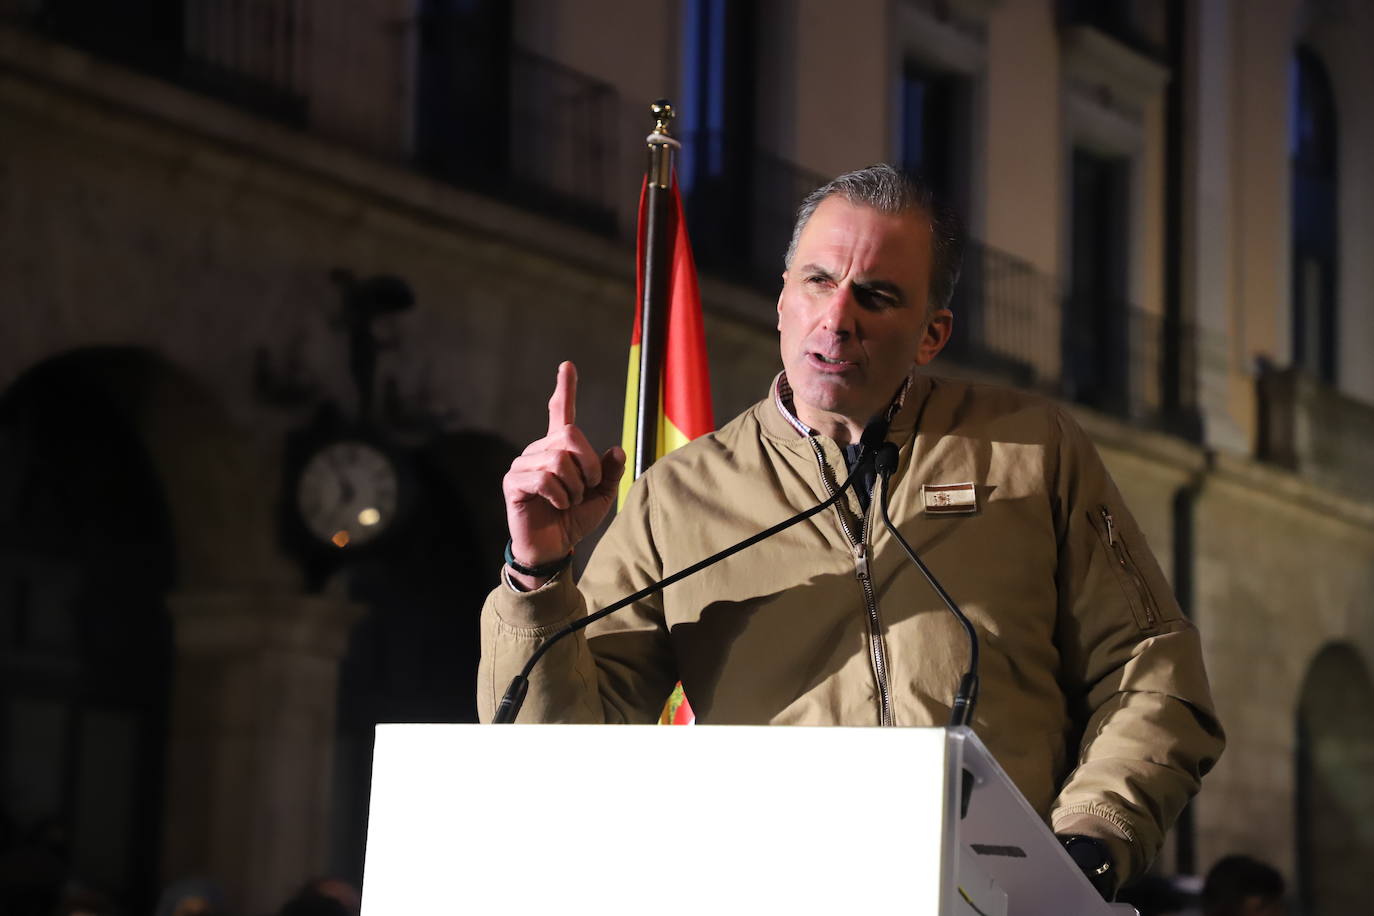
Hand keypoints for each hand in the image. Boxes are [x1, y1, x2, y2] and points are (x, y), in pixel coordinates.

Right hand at [502, 361, 625, 588]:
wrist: (553, 549)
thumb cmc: (573, 521)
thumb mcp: (601, 496)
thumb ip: (609, 473)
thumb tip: (616, 449)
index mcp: (559, 450)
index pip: (561, 412)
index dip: (566, 389)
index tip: (567, 366)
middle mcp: (539, 451)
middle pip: (570, 435)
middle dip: (588, 464)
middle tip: (587, 488)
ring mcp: (523, 465)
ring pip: (558, 459)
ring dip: (574, 486)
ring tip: (570, 501)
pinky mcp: (513, 483)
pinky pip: (544, 478)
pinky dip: (560, 495)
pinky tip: (558, 505)